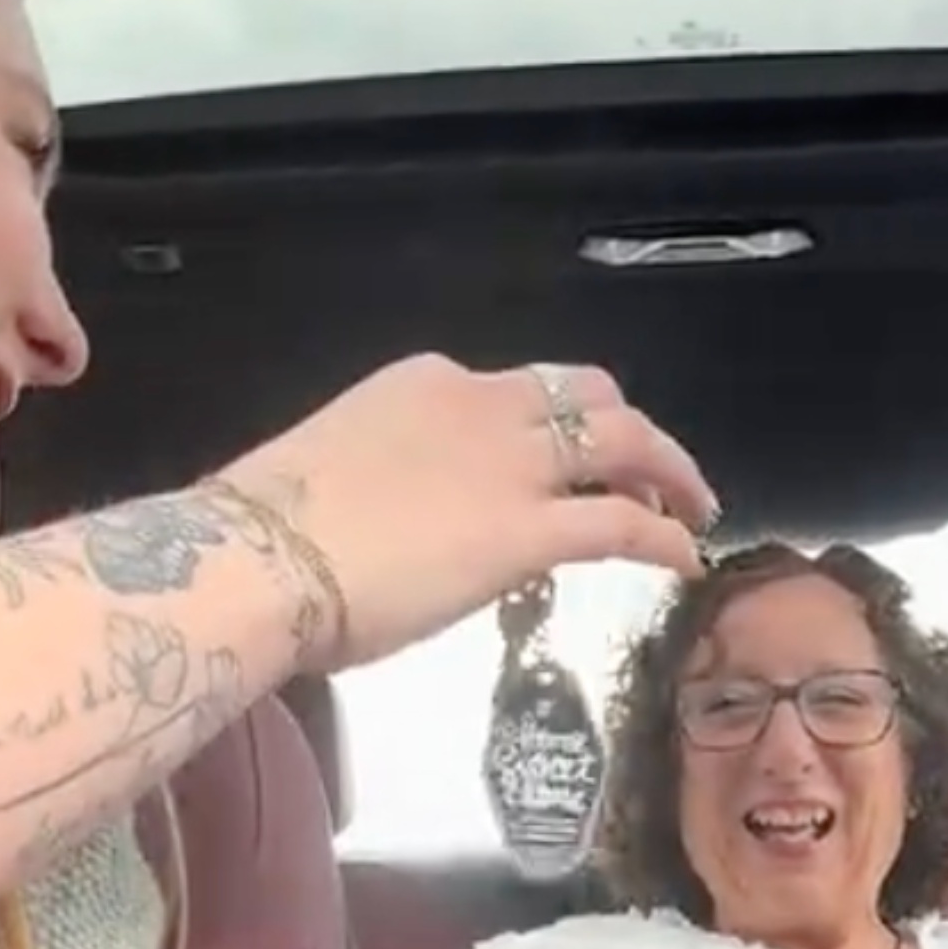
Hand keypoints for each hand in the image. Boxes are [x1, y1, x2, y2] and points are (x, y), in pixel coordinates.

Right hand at [216, 354, 716, 671]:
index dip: (555, 428)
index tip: (563, 469)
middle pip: (589, 395)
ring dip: (669, 470)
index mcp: (426, 386)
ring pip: (624, 440)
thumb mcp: (335, 476)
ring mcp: (512, 464)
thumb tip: (399, 519)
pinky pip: (624, 524)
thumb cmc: (266, 534)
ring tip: (692, 508)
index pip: (516, 394)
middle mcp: (481, 405)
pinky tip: (685, 561)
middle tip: (655, 475)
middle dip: (632, 431)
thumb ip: (386, 482)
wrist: (255, 560)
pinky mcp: (532, 530)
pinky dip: (666, 538)